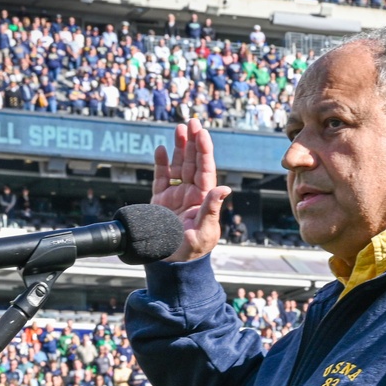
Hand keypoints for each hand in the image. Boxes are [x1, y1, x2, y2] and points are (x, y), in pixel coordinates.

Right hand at [152, 119, 231, 261]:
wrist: (172, 263)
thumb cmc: (193, 250)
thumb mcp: (205, 231)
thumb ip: (212, 210)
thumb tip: (224, 188)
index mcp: (204, 198)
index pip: (205, 169)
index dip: (204, 150)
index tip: (202, 132)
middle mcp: (192, 193)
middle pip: (192, 162)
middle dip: (192, 142)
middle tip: (192, 121)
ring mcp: (176, 195)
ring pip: (178, 166)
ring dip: (178, 147)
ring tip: (179, 128)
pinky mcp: (161, 200)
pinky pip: (161, 178)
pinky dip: (160, 164)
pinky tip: (160, 149)